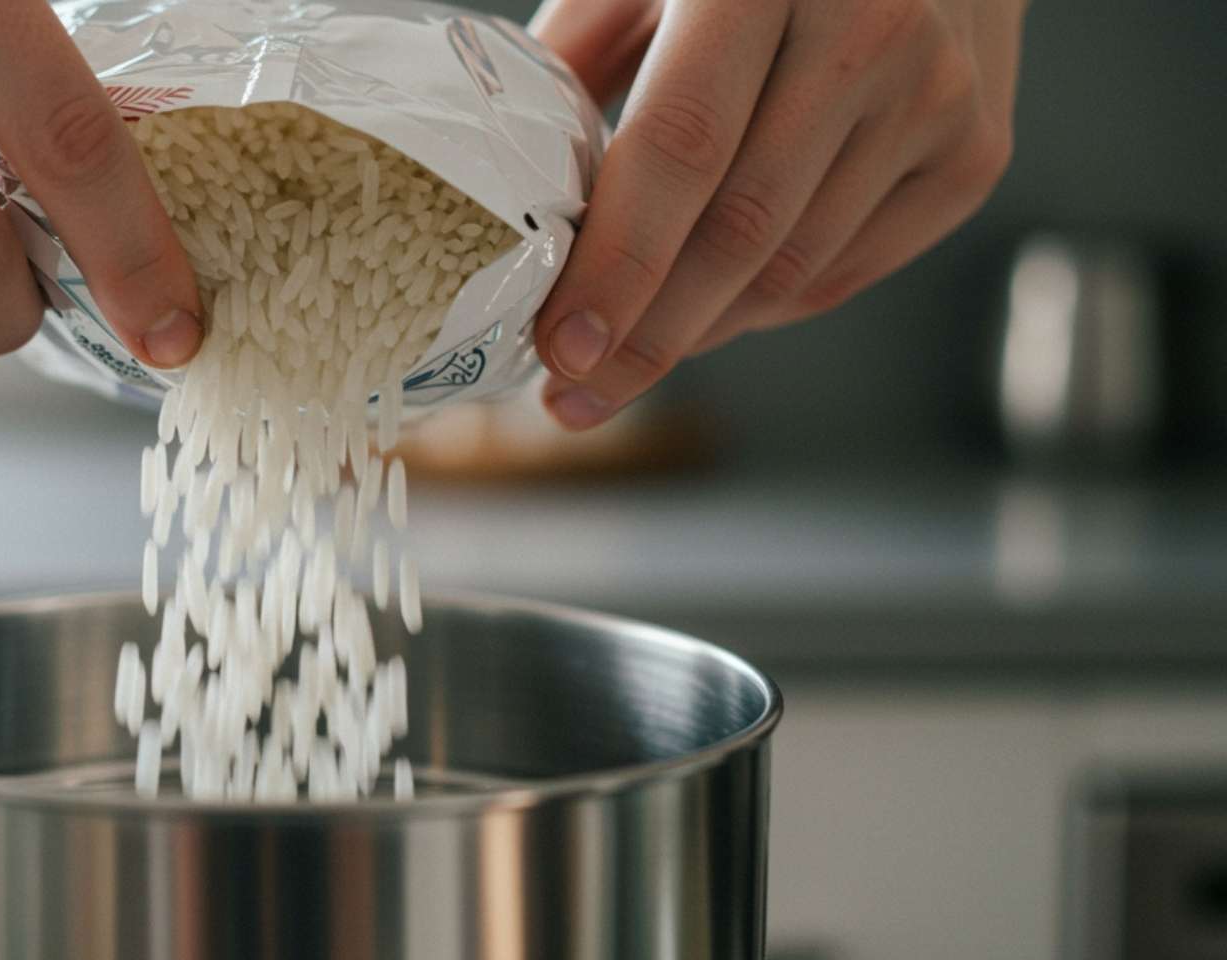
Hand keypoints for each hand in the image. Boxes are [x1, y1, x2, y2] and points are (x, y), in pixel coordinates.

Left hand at [530, 0, 1022, 428]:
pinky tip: (708, 316)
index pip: (683, 146)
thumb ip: (580, 56)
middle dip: (645, 337)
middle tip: (572, 397)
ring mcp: (938, 95)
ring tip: (623, 361)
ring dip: (696, 334)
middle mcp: (869, 29)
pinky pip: (845, 268)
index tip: (561, 348)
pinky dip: (763, 308)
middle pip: (740, 230)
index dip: (619, 263)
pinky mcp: (975, 152)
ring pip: (792, 267)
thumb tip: (510, 194)